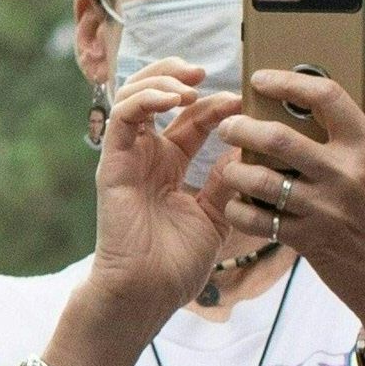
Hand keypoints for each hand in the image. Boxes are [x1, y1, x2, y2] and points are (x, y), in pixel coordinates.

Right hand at [79, 58, 239, 340]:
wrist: (148, 294)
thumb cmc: (177, 263)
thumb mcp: (215, 214)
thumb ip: (228, 179)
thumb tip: (251, 145)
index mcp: (170, 164)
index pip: (191, 119)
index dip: (215, 104)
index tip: (242, 101)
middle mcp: (147, 154)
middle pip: (156, 95)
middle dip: (179, 75)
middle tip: (207, 71)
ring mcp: (128, 156)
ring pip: (135, 95)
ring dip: (163, 81)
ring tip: (190, 84)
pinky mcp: (113, 162)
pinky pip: (124, 117)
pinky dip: (147, 99)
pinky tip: (174, 100)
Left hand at [214, 66, 364, 343]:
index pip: (325, 95)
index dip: (288, 80)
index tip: (261, 78)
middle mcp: (347, 174)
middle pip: (278, 138)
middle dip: (242, 127)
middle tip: (228, 125)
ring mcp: (326, 209)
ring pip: (261, 180)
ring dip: (235, 171)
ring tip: (229, 167)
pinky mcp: (309, 241)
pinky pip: (258, 220)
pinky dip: (240, 210)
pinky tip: (237, 205)